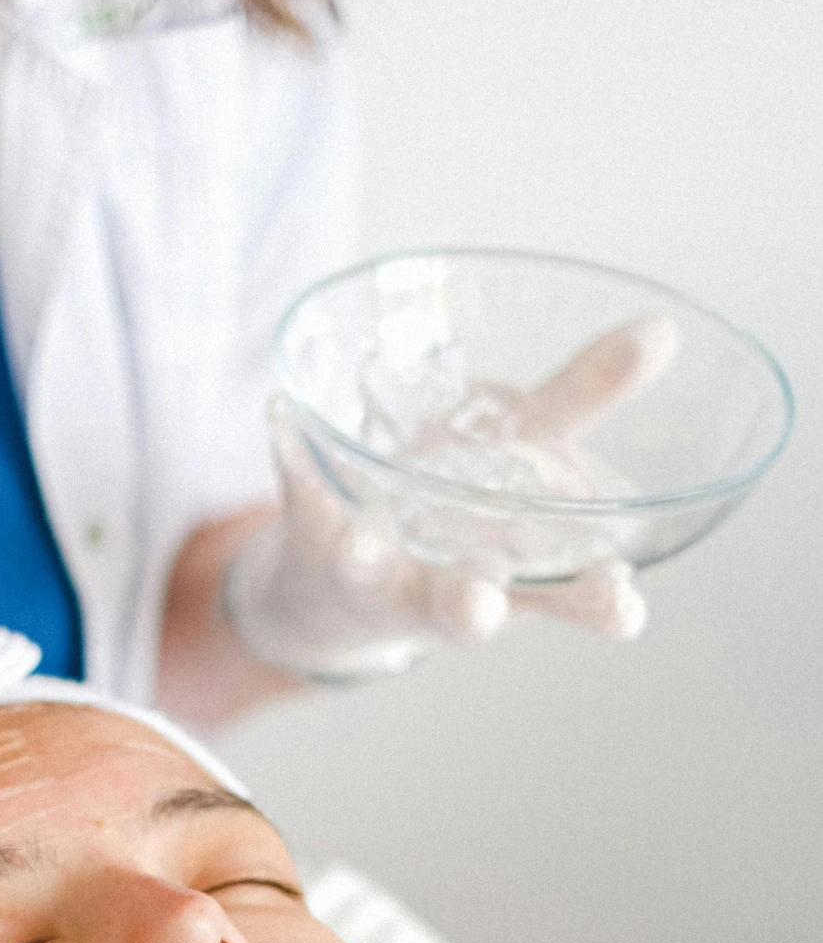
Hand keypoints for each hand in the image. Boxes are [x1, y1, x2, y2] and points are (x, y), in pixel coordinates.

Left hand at [223, 317, 678, 681]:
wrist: (329, 590)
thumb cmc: (443, 522)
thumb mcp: (520, 462)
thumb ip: (580, 404)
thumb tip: (662, 332)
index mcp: (504, 583)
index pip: (560, 601)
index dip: (591, 606)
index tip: (624, 607)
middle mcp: (436, 589)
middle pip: (460, 609)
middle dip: (472, 606)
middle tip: (484, 601)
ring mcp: (370, 565)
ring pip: (375, 570)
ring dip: (370, 556)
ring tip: (363, 543)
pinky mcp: (311, 529)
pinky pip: (300, 482)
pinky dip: (290, 444)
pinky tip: (280, 413)